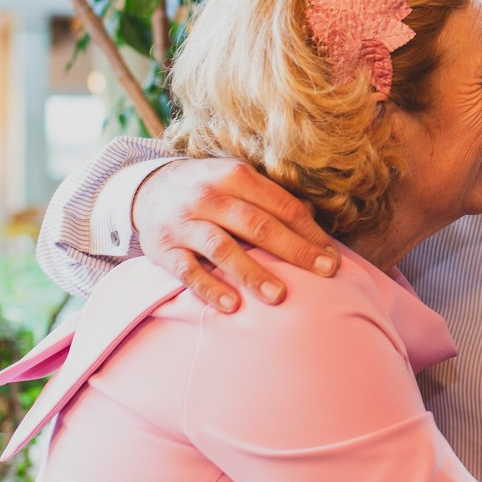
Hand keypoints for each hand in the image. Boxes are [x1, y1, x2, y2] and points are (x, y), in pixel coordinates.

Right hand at [133, 158, 338, 310]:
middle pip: (257, 225)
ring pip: (223, 248)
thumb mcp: (238, 180)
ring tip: (279, 296)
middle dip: (294, 251)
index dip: (309, 232)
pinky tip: (232, 305)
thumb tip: (313, 214)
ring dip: (253, 273)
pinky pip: (188, 271)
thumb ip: (272, 197)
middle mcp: (209, 196)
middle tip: (324, 272)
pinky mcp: (164, 248)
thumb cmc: (209, 189)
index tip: (331, 256)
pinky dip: (209, 288)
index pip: (281, 206)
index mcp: (235, 176)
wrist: (149, 188)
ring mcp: (185, 223)